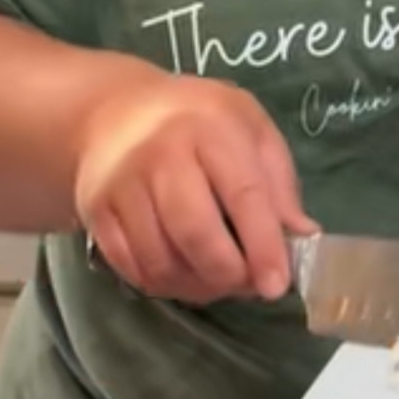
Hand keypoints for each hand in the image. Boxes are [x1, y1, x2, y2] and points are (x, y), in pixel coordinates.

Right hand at [75, 71, 315, 302]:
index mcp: (209, 128)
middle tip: (246, 284)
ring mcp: (121, 185)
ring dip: (196, 287)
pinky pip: (132, 269)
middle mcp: (159, 154)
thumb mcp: (251, 129)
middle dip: (228, 275)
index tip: (277, 285)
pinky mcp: (96, 213)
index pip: (243, 195)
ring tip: (217, 280)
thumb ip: (278, 183)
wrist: (114, 112)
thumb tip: (301, 237)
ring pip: (160, 261)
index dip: (264, 247)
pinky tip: (183, 274)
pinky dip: (163, 284)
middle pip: (195, 234)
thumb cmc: (198, 122)